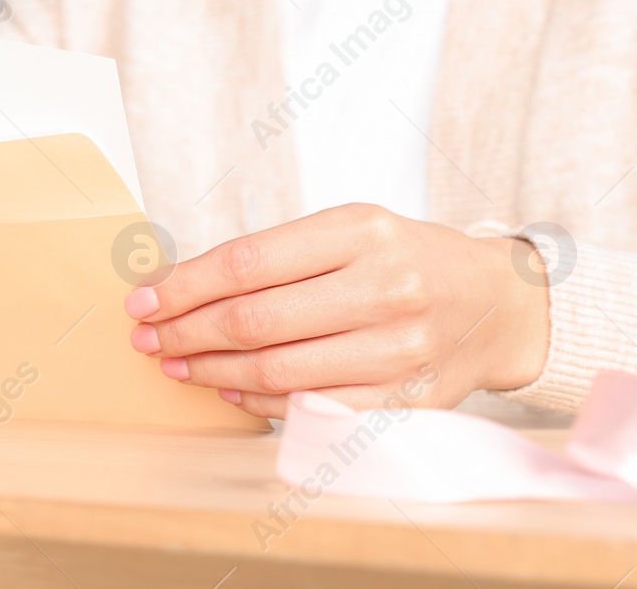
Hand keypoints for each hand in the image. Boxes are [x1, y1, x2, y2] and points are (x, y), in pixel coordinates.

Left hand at [124, 203, 549, 417]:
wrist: (495, 303)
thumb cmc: (403, 259)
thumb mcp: (350, 229)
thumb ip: (276, 254)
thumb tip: (182, 285)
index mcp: (362, 231)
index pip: (248, 262)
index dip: (184, 285)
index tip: (141, 298)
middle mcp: (384, 288)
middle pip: (254, 319)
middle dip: (185, 331)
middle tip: (146, 338)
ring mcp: (397, 349)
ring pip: (275, 369)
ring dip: (210, 371)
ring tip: (176, 364)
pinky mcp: (403, 399)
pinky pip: (308, 406)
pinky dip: (256, 399)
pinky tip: (226, 388)